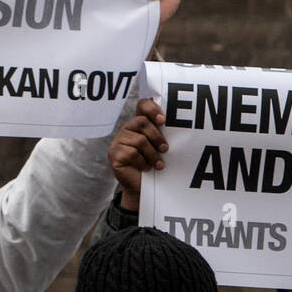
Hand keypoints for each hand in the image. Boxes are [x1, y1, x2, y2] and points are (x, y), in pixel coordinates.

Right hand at [108, 98, 167, 212]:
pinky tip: (146, 169)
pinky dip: (143, 162)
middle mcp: (126, 129)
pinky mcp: (114, 154)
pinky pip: (132, 153)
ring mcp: (118, 141)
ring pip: (139, 140)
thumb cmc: (153, 164)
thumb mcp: (160, 147)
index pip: (142, 105)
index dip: (152, 109)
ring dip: (152, 154)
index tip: (163, 120)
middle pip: (142, 122)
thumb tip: (177, 126)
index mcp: (138, 123)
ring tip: (158, 164)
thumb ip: (162, 134)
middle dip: (157, 136)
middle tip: (165, 149)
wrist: (142, 187)